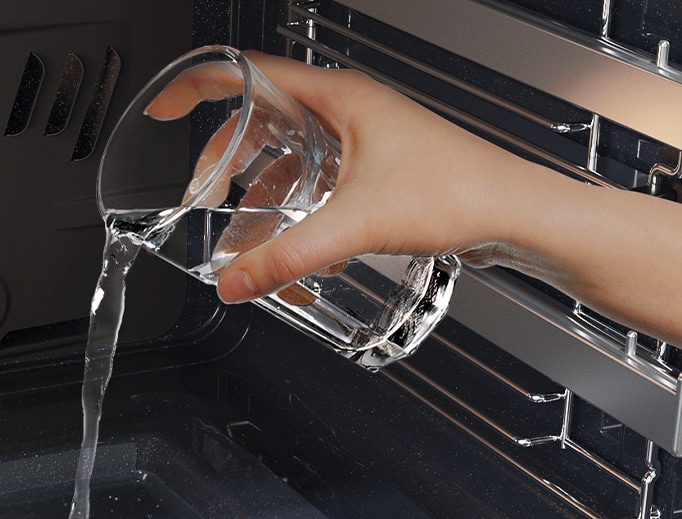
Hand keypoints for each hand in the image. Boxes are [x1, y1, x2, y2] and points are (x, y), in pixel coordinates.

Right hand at [212, 53, 557, 302]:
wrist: (516, 215)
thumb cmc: (461, 192)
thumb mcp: (357, 224)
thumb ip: (288, 256)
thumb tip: (235, 280)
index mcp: (339, 97)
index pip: (248, 74)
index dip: (198, 87)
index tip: (165, 105)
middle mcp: (349, 111)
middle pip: (261, 121)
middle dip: (224, 158)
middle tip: (201, 191)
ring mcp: (363, 141)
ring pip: (289, 155)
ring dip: (258, 190)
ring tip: (239, 227)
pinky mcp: (376, 172)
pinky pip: (316, 180)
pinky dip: (292, 207)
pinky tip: (289, 241)